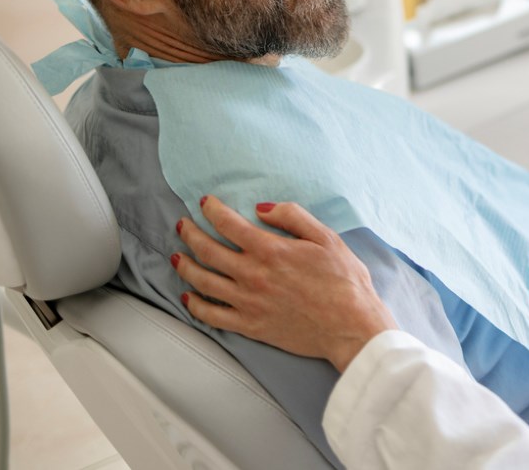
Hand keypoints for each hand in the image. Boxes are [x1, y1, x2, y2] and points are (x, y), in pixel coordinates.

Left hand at [173, 196, 396, 371]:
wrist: (350, 325)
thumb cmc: (344, 281)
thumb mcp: (326, 237)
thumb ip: (292, 216)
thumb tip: (261, 208)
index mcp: (270, 250)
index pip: (228, 224)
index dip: (212, 210)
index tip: (205, 202)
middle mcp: (252, 275)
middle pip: (208, 251)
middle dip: (191, 234)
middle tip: (182, 225)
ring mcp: (248, 302)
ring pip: (203, 281)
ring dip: (185, 266)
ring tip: (178, 256)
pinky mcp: (249, 326)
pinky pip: (212, 315)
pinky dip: (195, 305)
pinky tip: (189, 296)